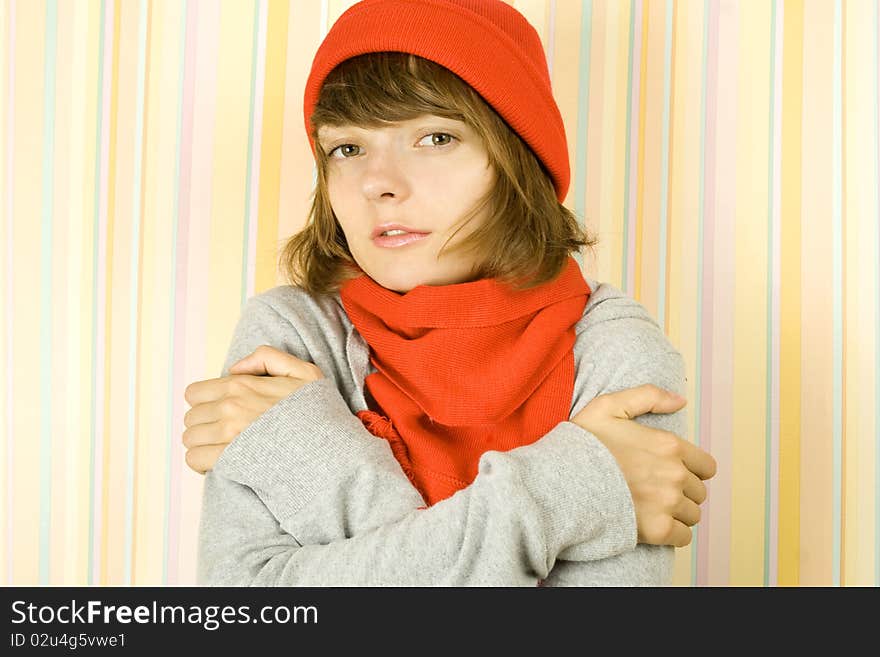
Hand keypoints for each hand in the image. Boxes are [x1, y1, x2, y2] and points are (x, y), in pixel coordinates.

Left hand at [183, 345, 323, 473]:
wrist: (330, 450)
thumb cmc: (318, 414)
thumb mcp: (304, 372)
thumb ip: (268, 357)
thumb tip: (234, 368)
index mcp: (241, 385)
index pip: (195, 393)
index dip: (205, 404)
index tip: (221, 414)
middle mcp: (231, 407)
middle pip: (190, 417)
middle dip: (204, 425)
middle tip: (224, 434)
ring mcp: (229, 434)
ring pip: (189, 439)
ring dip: (203, 445)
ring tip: (222, 449)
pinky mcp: (230, 460)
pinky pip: (195, 459)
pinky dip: (203, 463)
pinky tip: (221, 463)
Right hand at [571, 384, 716, 547]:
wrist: (562, 483)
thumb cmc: (583, 444)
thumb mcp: (608, 406)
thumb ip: (648, 396)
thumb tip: (681, 401)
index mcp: (669, 445)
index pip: (706, 466)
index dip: (691, 470)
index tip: (671, 473)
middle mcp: (675, 474)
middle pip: (698, 492)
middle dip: (682, 491)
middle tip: (655, 491)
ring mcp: (668, 504)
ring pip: (692, 515)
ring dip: (678, 513)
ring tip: (653, 509)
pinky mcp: (658, 530)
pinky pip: (683, 537)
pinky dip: (673, 534)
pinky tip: (653, 526)